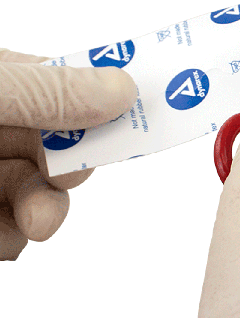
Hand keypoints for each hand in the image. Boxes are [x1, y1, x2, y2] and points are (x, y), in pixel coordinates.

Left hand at [0, 48, 137, 259]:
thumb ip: (46, 90)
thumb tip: (123, 90)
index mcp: (2, 80)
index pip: (68, 83)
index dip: (107, 98)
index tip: (148, 113)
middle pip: (63, 144)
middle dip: (74, 165)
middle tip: (68, 173)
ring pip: (41, 193)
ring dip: (47, 209)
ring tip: (36, 221)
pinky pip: (11, 233)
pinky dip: (12, 237)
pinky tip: (2, 233)